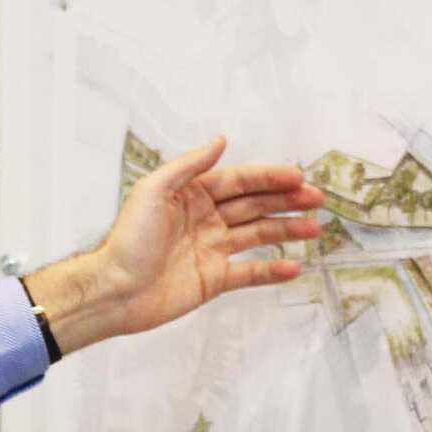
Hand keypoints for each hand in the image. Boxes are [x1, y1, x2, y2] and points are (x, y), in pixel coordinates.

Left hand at [27, 137, 324, 351]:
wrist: (114, 290)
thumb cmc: (127, 240)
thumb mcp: (153, 192)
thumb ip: (188, 166)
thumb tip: (221, 141)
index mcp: (191, 195)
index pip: (239, 181)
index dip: (269, 178)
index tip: (298, 177)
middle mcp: (205, 219)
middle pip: (254, 205)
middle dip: (286, 201)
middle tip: (317, 199)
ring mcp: (211, 250)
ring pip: (257, 235)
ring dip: (286, 231)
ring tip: (315, 229)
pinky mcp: (213, 279)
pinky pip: (249, 272)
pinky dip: (272, 270)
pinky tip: (295, 266)